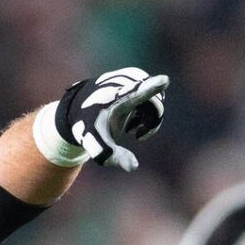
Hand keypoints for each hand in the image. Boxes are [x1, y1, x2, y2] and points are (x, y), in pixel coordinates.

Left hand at [53, 68, 168, 170]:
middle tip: (139, 135)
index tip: (164, 80)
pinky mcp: (134, 77)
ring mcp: (130, 79)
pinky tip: (135, 120)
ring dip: (150, 116)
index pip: (135, 92)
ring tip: (133, 127)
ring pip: (156, 98)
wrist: (79, 108)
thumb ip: (112, 156)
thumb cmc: (89, 129)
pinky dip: (150, 110)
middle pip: (154, 102)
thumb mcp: (96, 145)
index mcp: (114, 99)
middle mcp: (123, 84)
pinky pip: (154, 93)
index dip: (151, 87)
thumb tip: (133, 167)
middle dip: (152, 121)